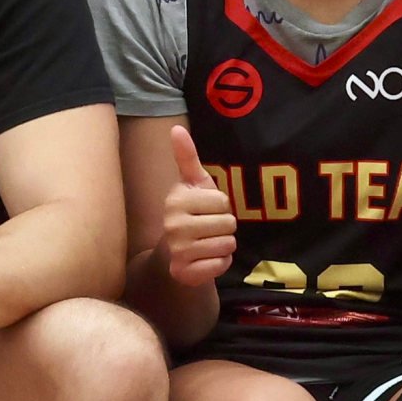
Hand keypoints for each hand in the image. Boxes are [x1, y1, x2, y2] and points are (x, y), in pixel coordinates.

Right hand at [160, 126, 235, 288]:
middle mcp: (173, 225)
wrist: (176, 252)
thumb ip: (187, 156)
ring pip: (227, 245)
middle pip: (228, 224)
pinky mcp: (185, 272)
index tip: (206, 210)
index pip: (223, 201)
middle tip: (209, 228)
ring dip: (224, 245)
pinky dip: (221, 263)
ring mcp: (178, 251)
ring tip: (209, 242)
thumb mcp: (192, 183)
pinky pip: (221, 265)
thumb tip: (176, 128)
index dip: (221, 206)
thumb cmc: (191, 212)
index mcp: (176, 200)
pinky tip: (207, 259)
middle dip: (225, 227)